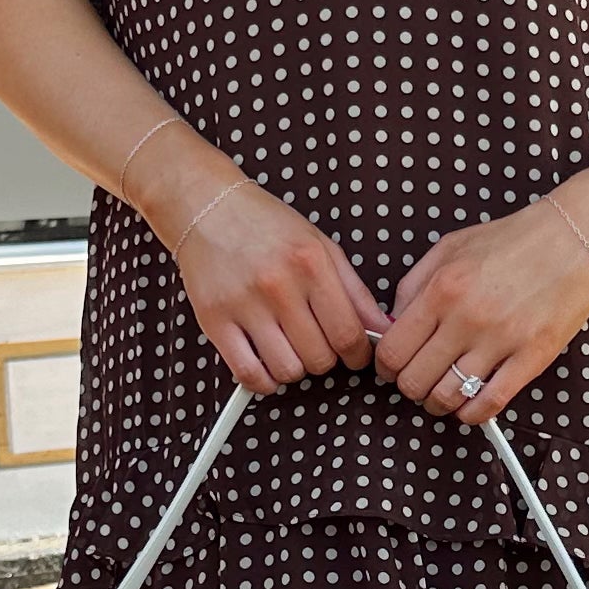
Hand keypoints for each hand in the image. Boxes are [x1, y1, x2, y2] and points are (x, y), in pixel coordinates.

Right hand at [166, 172, 389, 395]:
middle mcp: (278, 284)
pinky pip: (248, 374)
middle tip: (318, 344)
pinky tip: (267, 365)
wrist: (207, 207)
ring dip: (295, 369)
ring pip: (287, 370)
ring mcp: (244, 304)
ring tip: (290, 349)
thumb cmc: (265, 225)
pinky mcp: (214, 320)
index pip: (348, 333)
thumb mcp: (321, 246)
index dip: (359, 355)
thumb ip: (355, 291)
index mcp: (311, 262)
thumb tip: (381, 329)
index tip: (355, 356)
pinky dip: (264, 382)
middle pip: (319, 358)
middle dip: (326, 359)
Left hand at [376, 195, 588, 422]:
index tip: (392, 369)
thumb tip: (392, 326)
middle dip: (410, 387)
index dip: (386, 368)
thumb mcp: (449, 248)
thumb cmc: (512, 241)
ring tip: (442, 395)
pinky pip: (490, 403)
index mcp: (441, 288)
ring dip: (438, 403)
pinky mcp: (532, 357)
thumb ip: (414, 286)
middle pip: (415, 380)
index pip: (393, 350)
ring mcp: (501, 340)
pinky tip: (469, 407)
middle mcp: (467, 317)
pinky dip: (472, 415)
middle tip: (418, 382)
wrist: (573, 238)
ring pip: (448, 397)